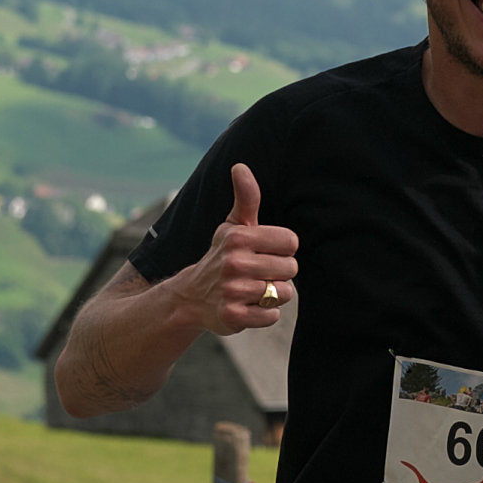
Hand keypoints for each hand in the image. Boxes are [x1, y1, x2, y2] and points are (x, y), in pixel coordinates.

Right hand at [186, 163, 298, 330]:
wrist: (191, 296)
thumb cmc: (222, 256)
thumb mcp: (233, 226)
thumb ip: (246, 198)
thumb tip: (240, 166)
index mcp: (239, 238)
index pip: (291, 241)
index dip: (283, 249)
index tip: (265, 252)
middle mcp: (235, 263)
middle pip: (291, 269)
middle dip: (279, 273)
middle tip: (259, 274)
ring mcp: (234, 291)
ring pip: (283, 293)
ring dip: (273, 295)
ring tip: (253, 290)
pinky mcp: (234, 317)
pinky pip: (272, 316)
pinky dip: (265, 314)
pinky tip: (248, 306)